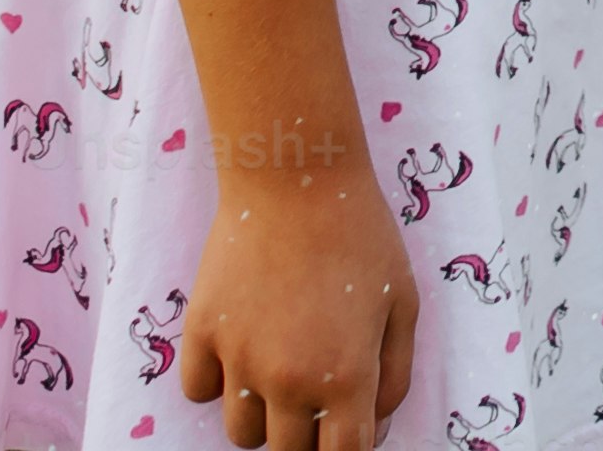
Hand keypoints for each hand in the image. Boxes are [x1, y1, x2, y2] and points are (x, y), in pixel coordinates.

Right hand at [173, 155, 413, 450]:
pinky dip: (216, 381)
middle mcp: (288, 381)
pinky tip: (240, 344)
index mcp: (346, 379)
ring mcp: (239, 360)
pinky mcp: (201, 333)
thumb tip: (374, 425)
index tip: (344, 430)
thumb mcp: (404, 305)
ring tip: (278, 367)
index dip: (346, 449)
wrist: (296, 178)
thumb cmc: (362, 236)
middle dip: (305, 434)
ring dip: (261, 415)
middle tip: (315, 391)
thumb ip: (394, 377)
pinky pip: (198, 391)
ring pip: (240, 432)